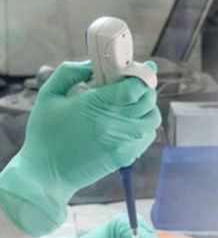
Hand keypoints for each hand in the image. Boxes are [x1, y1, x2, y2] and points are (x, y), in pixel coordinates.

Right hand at [0, 61, 159, 235]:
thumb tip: (93, 64)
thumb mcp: (48, 95)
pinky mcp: (127, 156)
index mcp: (96, 104)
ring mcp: (124, 141)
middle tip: (132, 84)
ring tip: (130, 104)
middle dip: (143, 88)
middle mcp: (115, 123)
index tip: (138, 68)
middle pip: (148, 99)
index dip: (140, 74)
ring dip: (146, 107)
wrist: (46, 173)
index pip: (135, 86)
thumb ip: (69, 72)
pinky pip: (148, 135)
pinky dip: (143, 126)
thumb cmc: (44, 133)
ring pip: (152, 117)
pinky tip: (127, 123)